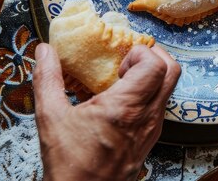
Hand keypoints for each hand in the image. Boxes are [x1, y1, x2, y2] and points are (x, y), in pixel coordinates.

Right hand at [33, 43, 180, 180]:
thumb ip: (48, 79)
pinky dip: (149, 94)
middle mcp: (146, 117)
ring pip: (169, 89)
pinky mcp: (151, 139)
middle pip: (172, 72)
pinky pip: (160, 106)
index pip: (156, 65)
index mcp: (125, 107)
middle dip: (155, 56)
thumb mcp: (51, 117)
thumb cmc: (69, 164)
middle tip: (130, 61)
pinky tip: (124, 100)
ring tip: (124, 80)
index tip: (120, 60)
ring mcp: (152, 129)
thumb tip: (45, 52)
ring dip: (153, 76)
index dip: (142, 53)